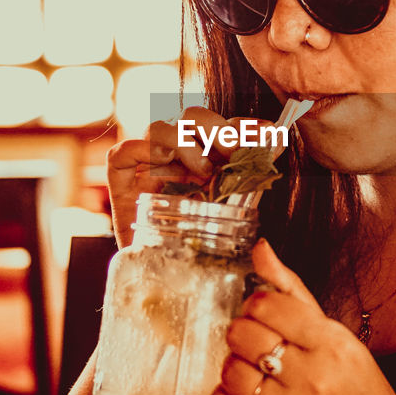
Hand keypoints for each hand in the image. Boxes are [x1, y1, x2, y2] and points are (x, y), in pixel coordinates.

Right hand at [105, 106, 271, 246]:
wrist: (160, 277)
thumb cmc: (193, 241)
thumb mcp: (227, 206)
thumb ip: (247, 176)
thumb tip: (276, 143)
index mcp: (201, 154)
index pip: (221, 126)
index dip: (245, 125)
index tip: (270, 131)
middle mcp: (173, 151)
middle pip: (192, 117)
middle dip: (218, 130)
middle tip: (235, 154)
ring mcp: (145, 161)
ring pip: (160, 127)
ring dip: (187, 144)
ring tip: (205, 173)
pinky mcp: (120, 175)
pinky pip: (125, 150)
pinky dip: (145, 153)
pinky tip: (167, 175)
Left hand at [207, 240, 395, 394]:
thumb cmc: (361, 392)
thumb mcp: (338, 336)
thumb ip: (294, 291)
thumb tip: (261, 249)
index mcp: (330, 345)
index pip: (269, 305)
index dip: (258, 303)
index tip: (264, 311)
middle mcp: (309, 378)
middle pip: (244, 335)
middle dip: (243, 332)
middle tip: (258, 340)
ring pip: (230, 371)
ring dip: (235, 365)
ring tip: (254, 368)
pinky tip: (244, 393)